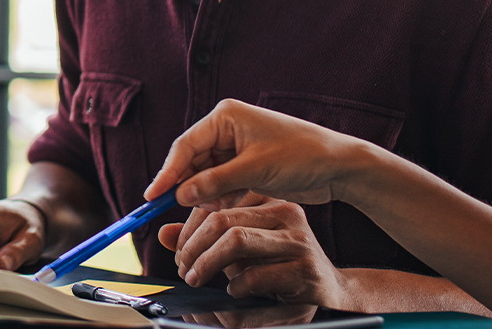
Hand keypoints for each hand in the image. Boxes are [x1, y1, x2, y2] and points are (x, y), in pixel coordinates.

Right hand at [147, 99, 370, 210]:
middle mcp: (227, 129)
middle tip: (173, 210)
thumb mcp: (254, 170)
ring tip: (212, 209)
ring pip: (205, 175)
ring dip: (205, 194)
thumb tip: (179, 195)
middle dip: (187, 186)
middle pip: (192, 160)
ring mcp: (236, 147)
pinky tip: (225, 207)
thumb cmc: (301, 157)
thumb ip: (214, 183)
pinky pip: (221, 182)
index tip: (152, 196)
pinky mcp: (246, 164)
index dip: (167, 172)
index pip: (185, 146)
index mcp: (226, 117)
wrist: (339, 166)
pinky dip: (220, 196)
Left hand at [160, 192, 347, 308]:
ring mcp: (298, 240)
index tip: (178, 251)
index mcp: (268, 200)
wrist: (328, 289)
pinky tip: (234, 291)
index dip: (189, 229)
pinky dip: (236, 286)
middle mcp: (285, 213)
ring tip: (198, 278)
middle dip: (193, 247)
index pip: (217, 204)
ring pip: (236, 241)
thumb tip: (163, 234)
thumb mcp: (239, 249)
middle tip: (183, 268)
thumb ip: (203, 239)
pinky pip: (256, 274)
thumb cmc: (278, 265)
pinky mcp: (305, 269)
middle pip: (223, 221)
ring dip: (207, 264)